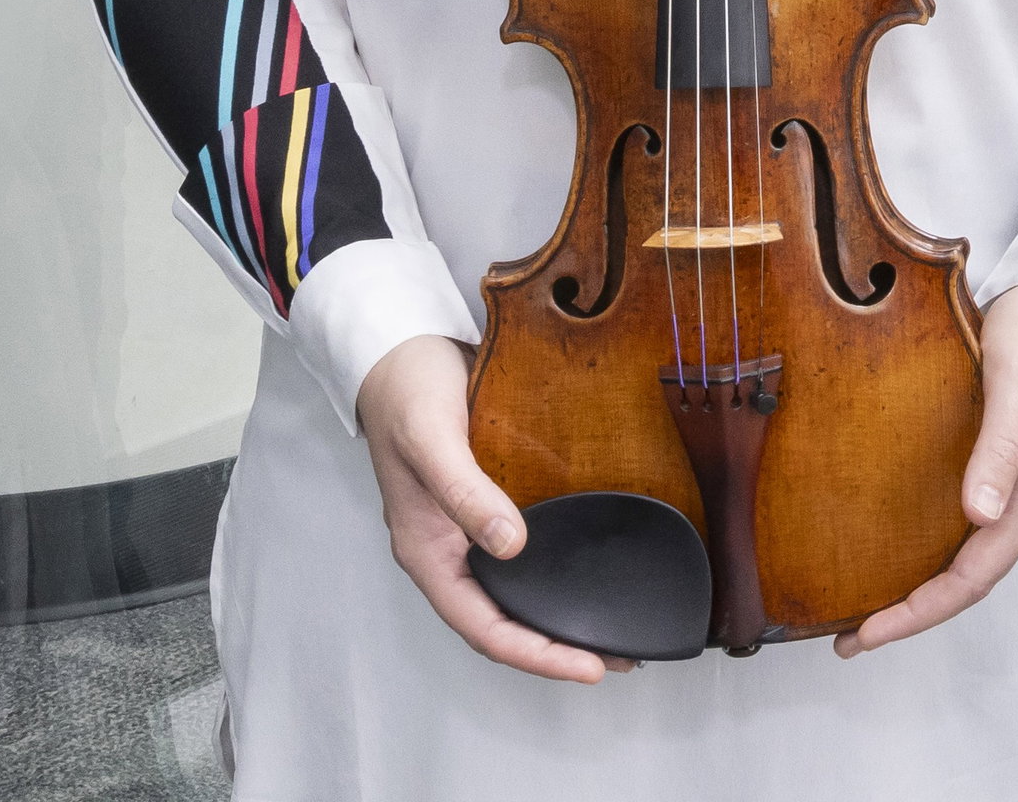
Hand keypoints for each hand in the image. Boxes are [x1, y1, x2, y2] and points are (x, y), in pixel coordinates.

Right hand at [357, 333, 614, 682]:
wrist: (401, 351)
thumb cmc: (409, 394)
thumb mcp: (434, 441)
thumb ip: (467, 493)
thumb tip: (511, 545)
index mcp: (427, 551)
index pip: (482, 625)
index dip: (535, 652)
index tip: (588, 666)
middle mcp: (448, 548)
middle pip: (501, 619)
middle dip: (553, 646)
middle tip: (616, 658)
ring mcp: (467, 527)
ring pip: (514, 591)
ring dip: (558, 613)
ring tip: (613, 623)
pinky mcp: (490, 500)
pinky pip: (526, 551)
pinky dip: (558, 567)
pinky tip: (592, 565)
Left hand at [838, 283, 1017, 657]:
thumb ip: (1000, 449)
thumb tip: (980, 515)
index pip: (974, 578)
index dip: (919, 613)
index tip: (866, 632)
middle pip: (969, 582)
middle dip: (911, 615)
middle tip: (848, 638)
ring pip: (967, 562)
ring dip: (919, 592)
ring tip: (862, 611)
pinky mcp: (1004, 472)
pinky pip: (965, 535)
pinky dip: (928, 557)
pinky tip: (895, 555)